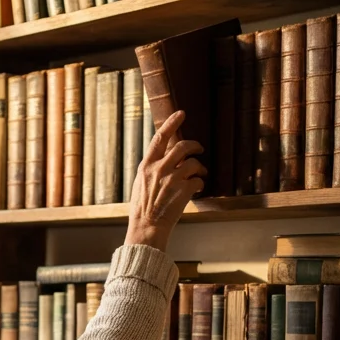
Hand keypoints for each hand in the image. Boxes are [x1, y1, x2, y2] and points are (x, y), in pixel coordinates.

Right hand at [125, 110, 205, 250]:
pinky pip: (198, 180)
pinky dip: (199, 184)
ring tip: (199, 174)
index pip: (160, 138)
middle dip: (194, 146)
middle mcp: (159, 169)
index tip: (181, 113)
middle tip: (199, 149)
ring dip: (199, 167)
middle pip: (182, 146)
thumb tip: (167, 157)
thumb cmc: (142, 207)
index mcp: (146, 165)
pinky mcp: (183, 190)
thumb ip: (152, 168)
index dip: (171, 123)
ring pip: (193, 163)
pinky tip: (195, 189)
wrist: (146, 226)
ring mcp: (172, 179)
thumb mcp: (140, 183)